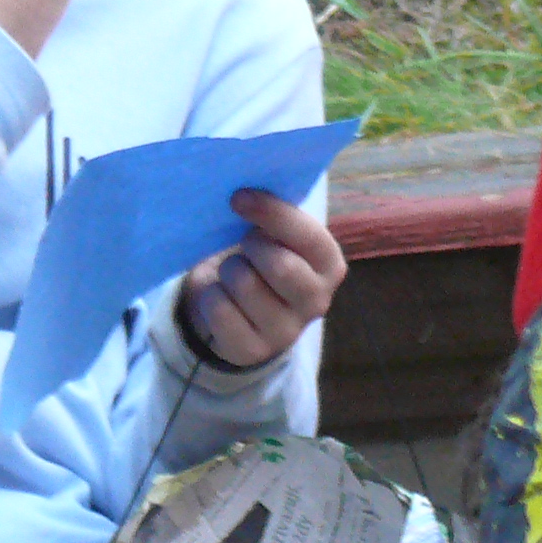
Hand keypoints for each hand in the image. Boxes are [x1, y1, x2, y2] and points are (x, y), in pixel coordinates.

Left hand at [180, 189, 347, 369]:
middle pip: (280, 266)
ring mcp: (286, 331)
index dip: (272, 213)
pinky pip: (220, 309)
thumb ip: (275, 216)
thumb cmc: (261, 259)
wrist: (240, 311)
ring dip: (229, 270)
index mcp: (329, 265)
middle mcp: (317, 301)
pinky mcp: (253, 351)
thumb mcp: (277, 235)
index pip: (307, 236)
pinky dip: (211, 295)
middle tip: (245, 245)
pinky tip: (221, 296)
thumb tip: (246, 191)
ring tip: (234, 273)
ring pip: (245, 284)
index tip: (239, 197)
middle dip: (251, 247)